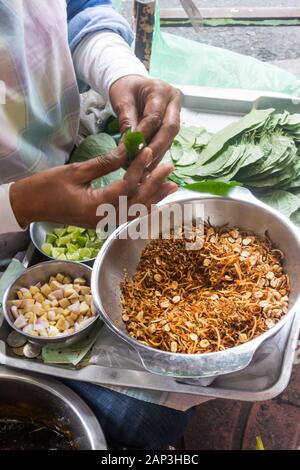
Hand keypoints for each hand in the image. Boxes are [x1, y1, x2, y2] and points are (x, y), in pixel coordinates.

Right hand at [10, 145, 176, 228]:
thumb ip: (104, 164)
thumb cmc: (46, 187)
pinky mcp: (101, 222)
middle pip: (137, 204)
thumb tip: (128, 150)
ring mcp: (103, 223)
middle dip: (155, 186)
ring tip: (171, 185)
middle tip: (170, 169)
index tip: (148, 151)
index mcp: (95, 207)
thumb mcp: (75, 171)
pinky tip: (153, 199)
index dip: (139, 169)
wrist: (29, 206)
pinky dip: (142, 206)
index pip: (126, 188)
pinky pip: (127, 216)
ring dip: (154, 198)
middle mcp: (103, 219)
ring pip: (135, 213)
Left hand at [110, 76, 180, 169]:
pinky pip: (167, 142)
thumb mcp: (122, 101)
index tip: (132, 151)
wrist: (131, 85)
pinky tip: (147, 166)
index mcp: (161, 90)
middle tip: (144, 164)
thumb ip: (126, 123)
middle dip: (157, 148)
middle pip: (170, 129)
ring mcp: (175, 114)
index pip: (154, 116)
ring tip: (144, 170)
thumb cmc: (126, 90)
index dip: (144, 135)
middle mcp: (173, 102)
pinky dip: (157, 155)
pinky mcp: (172, 126)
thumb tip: (126, 148)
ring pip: (170, 138)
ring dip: (157, 155)